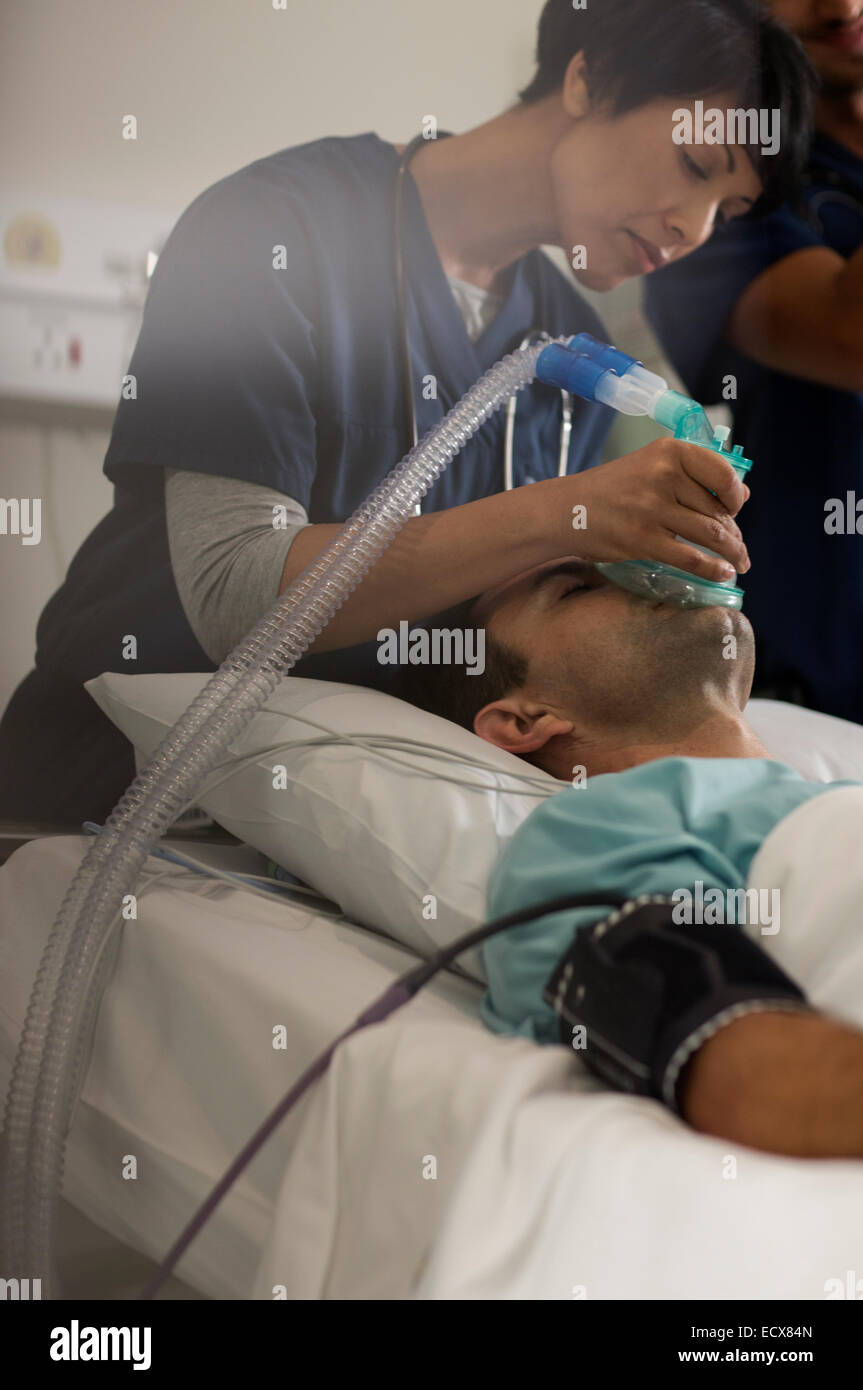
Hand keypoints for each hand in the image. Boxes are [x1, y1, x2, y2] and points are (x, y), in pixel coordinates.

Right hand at [554, 438, 750, 583]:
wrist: (566, 510)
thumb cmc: (612, 490)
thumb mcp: (652, 468)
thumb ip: (695, 477)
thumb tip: (742, 494)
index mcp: (669, 452)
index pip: (723, 473)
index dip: (735, 496)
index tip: (735, 511)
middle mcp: (663, 476)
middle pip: (717, 510)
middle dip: (734, 534)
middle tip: (739, 549)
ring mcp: (652, 508)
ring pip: (709, 534)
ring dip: (732, 552)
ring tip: (739, 563)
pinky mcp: (642, 539)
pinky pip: (690, 558)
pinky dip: (712, 569)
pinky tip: (723, 574)